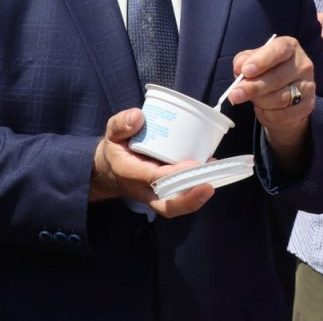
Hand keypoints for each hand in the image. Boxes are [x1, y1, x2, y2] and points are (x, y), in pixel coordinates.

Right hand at [90, 108, 214, 216]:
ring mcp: (155, 195)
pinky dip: (196, 187)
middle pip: (167, 206)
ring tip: (215, 172)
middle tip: (208, 185)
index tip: (192, 164)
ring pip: (176, 205)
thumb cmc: (115, 149)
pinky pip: (180, 197)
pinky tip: (210, 169)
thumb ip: (121, 124)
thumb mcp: (112, 133)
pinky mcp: (165, 194)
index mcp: (130, 173)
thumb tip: (139, 116)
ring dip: (197, 195)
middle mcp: (144, 189)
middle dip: (189, 200)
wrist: (108, 171)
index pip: (153, 178)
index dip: (174, 174)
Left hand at [228, 36, 315, 170]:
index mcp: (290, 47)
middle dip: (253, 87)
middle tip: (235, 94)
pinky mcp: (308, 105)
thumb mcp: (254, 60)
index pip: (279, 50)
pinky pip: (284, 114)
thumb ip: (244, 60)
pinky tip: (263, 109)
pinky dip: (268, 114)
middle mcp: (303, 64)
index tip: (245, 71)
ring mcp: (308, 86)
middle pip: (277, 78)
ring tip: (252, 100)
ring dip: (260, 102)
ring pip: (280, 98)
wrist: (285, 93)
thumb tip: (239, 67)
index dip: (261, 61)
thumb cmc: (266, 72)